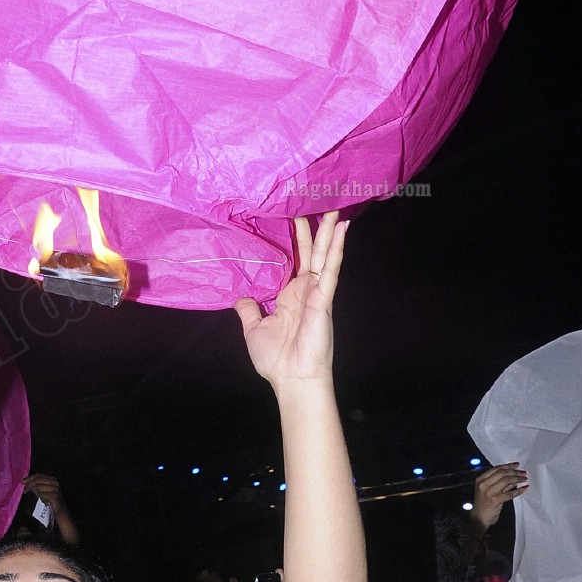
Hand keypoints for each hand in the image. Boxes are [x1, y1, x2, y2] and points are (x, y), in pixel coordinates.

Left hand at [22, 474, 64, 511]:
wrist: (61, 513)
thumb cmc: (51, 503)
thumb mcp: (42, 492)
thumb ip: (35, 486)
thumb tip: (25, 482)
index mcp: (53, 480)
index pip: (39, 475)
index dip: (30, 477)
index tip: (22, 481)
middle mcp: (55, 483)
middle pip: (37, 480)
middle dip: (29, 484)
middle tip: (24, 491)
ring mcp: (56, 489)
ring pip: (39, 487)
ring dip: (36, 493)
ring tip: (39, 499)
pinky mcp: (55, 496)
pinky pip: (42, 494)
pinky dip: (40, 498)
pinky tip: (44, 502)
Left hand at [234, 212, 345, 391]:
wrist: (292, 379)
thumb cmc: (275, 358)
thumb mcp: (254, 329)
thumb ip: (249, 310)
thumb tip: (240, 296)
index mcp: (290, 295)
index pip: (293, 259)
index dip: (294, 239)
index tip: (292, 216)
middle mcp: (305, 290)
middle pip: (310, 252)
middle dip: (312, 228)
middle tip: (312, 202)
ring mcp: (316, 293)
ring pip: (323, 255)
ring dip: (328, 232)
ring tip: (333, 207)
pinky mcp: (323, 299)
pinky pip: (330, 270)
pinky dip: (336, 249)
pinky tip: (342, 230)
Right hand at [470, 463, 527, 534]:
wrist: (478, 519)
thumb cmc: (483, 505)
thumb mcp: (489, 491)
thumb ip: (500, 485)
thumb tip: (513, 478)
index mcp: (481, 480)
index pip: (496, 469)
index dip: (508, 466)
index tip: (516, 465)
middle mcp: (483, 484)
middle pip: (502, 473)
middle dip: (514, 472)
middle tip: (523, 473)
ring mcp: (488, 492)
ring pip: (506, 481)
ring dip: (517, 479)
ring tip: (525, 479)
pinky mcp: (494, 500)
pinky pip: (509, 494)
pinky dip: (518, 491)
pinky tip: (524, 488)